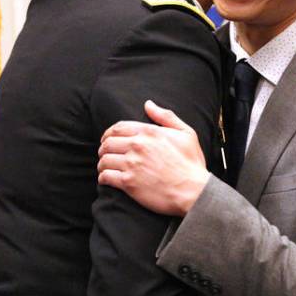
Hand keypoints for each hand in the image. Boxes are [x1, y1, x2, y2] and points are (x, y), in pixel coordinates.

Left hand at [98, 100, 209, 215]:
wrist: (193, 191)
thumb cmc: (191, 163)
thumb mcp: (186, 133)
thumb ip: (166, 116)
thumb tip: (148, 104)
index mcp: (149, 132)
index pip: (118, 128)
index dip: (109, 133)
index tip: (108, 139)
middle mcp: (138, 146)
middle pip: (108, 143)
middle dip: (103, 148)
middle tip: (105, 154)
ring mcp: (132, 164)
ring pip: (104, 160)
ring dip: (102, 163)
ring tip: (105, 168)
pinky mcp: (128, 183)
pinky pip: (106, 176)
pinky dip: (103, 177)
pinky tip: (106, 179)